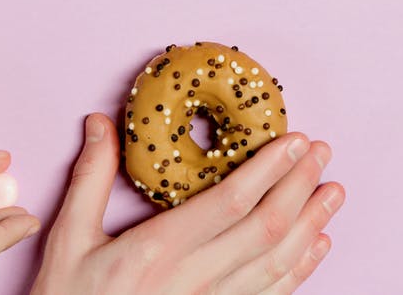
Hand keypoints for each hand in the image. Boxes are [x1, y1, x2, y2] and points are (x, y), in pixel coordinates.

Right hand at [31, 114, 343, 294]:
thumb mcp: (69, 240)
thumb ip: (91, 180)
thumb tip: (99, 124)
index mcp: (158, 250)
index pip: (230, 202)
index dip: (269, 170)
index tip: (294, 141)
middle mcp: (193, 280)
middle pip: (264, 228)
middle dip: (300, 186)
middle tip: (322, 153)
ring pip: (277, 263)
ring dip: (311, 224)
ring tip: (334, 192)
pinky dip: (301, 270)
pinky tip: (318, 245)